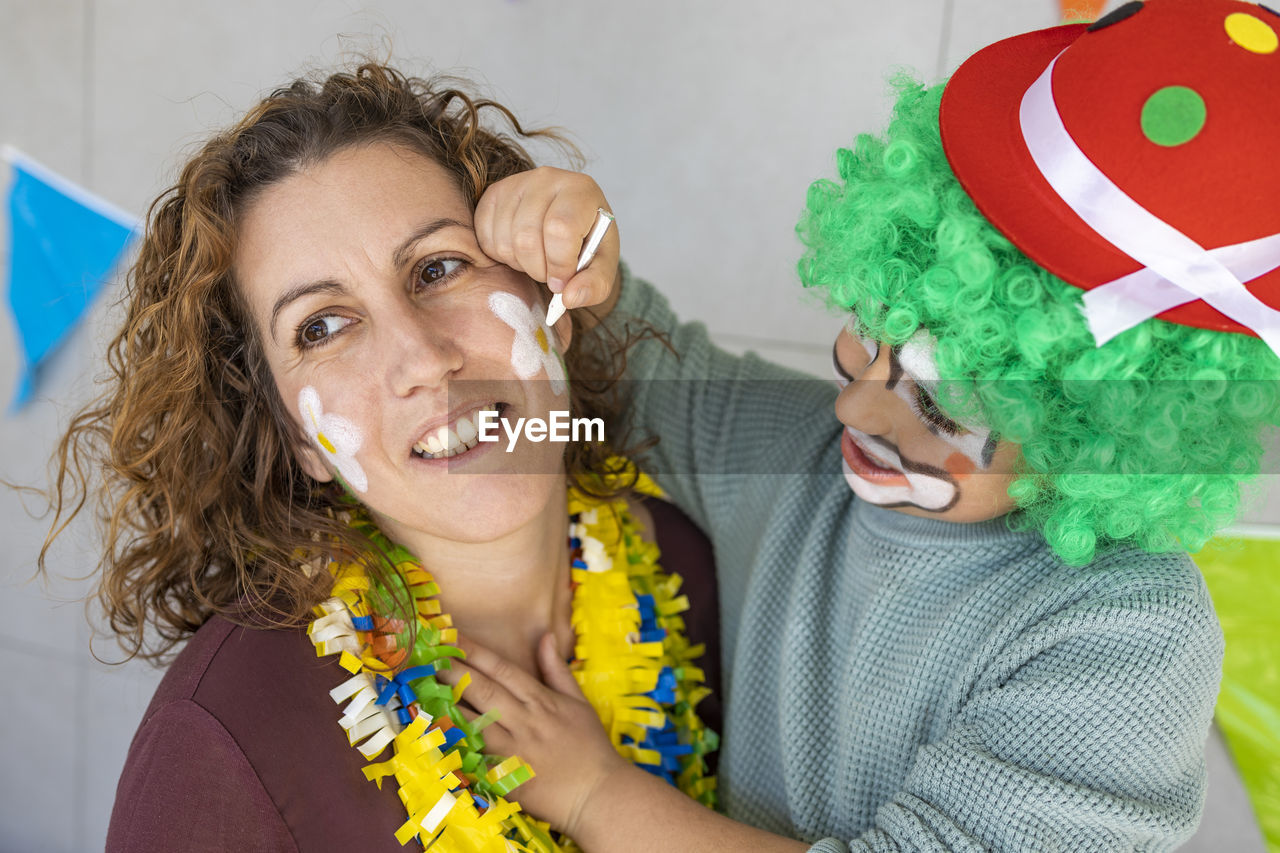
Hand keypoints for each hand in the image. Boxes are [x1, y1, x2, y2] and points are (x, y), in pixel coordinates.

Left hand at [436, 631, 629, 832]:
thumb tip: (546, 636)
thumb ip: (557, 669)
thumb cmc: (589, 746)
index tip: (452, 636)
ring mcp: (513, 750)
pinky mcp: (505, 776)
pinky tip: (436, 730)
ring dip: (447, 704)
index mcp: (542, 701)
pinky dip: (455, 743)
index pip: (502, 669)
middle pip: (483, 691)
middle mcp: (524, 721)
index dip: (475, 651)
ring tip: (424, 688)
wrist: (597, 794)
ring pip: (473, 721)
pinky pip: (474, 757)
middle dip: (453, 671)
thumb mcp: (579, 702)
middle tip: (426, 656)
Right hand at [474, 167, 620, 312]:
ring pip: (505, 240)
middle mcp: (547, 178)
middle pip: (527, 237)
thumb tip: (569, 298)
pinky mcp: (494, 193)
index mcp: (582, 190)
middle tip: (549, 273)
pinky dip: (500, 255)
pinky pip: (485, 236)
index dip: (559, 264)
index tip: (562, 281)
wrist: (568, 223)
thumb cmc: (587, 244)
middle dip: (538, 269)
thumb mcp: (601, 268)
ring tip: (537, 259)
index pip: (560, 228)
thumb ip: (594, 286)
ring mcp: (517, 183)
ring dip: (519, 264)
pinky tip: (519, 250)